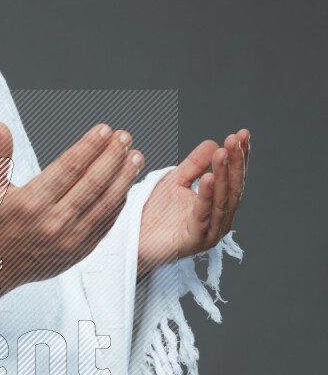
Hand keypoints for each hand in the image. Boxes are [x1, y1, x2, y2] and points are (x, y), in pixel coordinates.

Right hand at [0, 120, 145, 292]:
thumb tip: (0, 127)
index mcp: (31, 202)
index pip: (69, 167)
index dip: (90, 146)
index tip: (104, 131)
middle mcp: (53, 222)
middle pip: (93, 183)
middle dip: (113, 156)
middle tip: (124, 138)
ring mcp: (69, 239)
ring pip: (105, 203)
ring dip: (124, 178)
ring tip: (134, 158)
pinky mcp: (78, 251)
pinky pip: (105, 224)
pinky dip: (118, 204)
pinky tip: (124, 186)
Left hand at [137, 129, 249, 279]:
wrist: (132, 239)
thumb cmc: (154, 214)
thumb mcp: (176, 181)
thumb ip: (195, 165)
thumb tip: (214, 143)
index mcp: (218, 206)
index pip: (233, 178)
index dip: (240, 156)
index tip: (242, 134)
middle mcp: (219, 220)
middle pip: (232, 188)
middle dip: (235, 163)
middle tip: (235, 139)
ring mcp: (209, 232)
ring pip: (221, 201)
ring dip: (223, 176)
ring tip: (224, 154)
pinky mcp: (194, 241)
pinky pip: (202, 215)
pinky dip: (206, 197)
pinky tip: (208, 178)